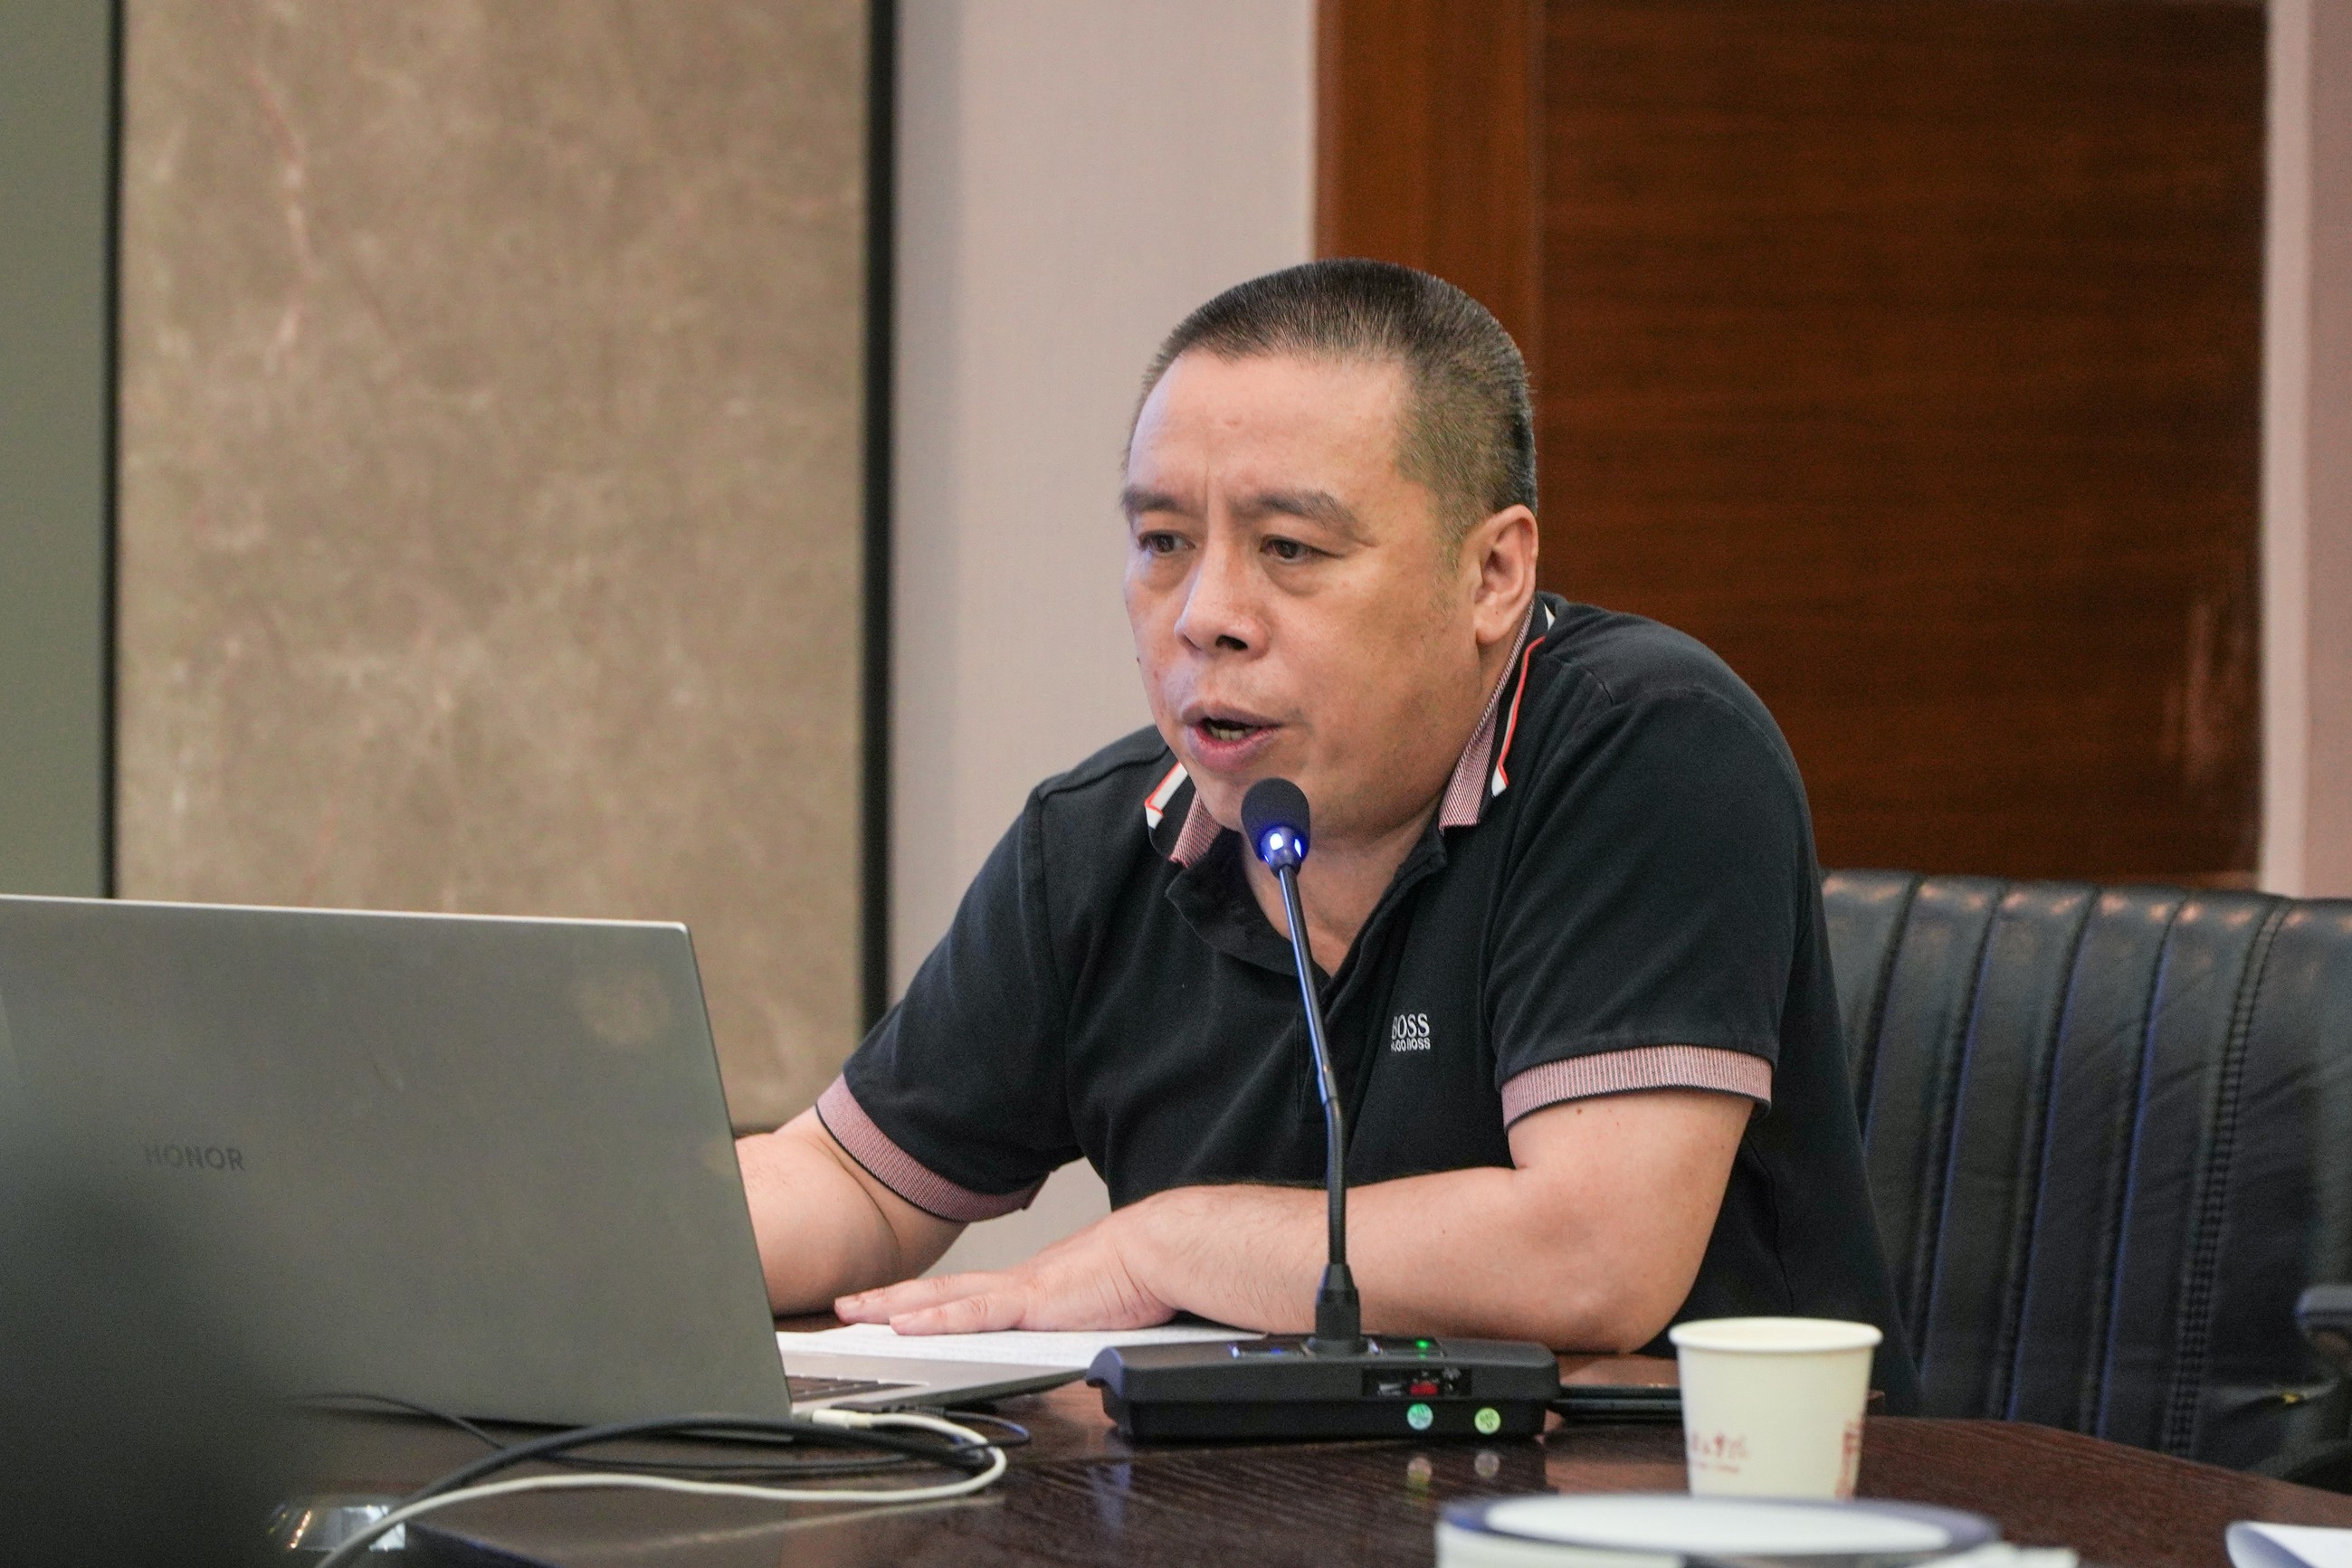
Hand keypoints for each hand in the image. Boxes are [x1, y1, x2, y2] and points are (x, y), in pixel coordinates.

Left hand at [833, 1206, 1174, 1334]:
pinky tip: (905, 1326)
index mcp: (1026, 1286)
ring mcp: (1018, 1291)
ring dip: (894, 1306)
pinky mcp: (1030, 1302)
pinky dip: (936, 1320)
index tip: (886, 1306)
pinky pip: (974, 1314)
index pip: (962, 1294)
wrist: (1159, 1251)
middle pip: (938, 1291)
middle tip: (845, 1306)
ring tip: (854, 1313)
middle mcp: (1013, 1284)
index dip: (922, 1300)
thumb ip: (1072, 1323)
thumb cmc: (1138, 1277)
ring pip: (942, 1299)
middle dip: (887, 1299)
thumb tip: (1072, 1336)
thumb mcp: (1093, 1306)